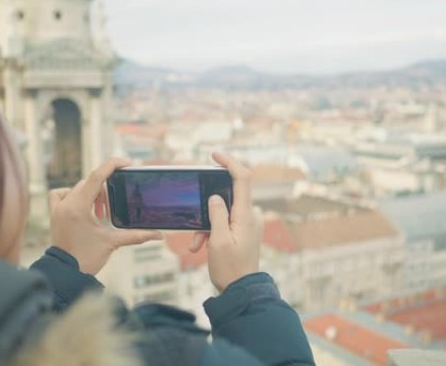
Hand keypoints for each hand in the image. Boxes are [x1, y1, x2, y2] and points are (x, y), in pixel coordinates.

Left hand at [49, 158, 162, 274]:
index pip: (96, 176)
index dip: (112, 165)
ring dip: (92, 194)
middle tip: (113, 207)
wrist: (65, 273)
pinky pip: (61, 194)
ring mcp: (58, 208)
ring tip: (101, 212)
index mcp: (78, 207)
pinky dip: (73, 195)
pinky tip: (83, 207)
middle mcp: (66, 204)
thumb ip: (136, 236)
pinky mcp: (54, 214)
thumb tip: (159, 235)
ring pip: (77, 188)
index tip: (126, 163)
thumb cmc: (86, 259)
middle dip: (105, 189)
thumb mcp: (112, 242)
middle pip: (89, 182)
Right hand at [190, 152, 262, 291]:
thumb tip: (215, 196)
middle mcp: (249, 216)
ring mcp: (246, 224)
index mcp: (246, 215)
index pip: (243, 178)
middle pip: (226, 197)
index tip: (214, 155)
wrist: (240, 291)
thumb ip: (216, 214)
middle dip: (206, 209)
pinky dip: (210, 232)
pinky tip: (201, 247)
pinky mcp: (242, 232)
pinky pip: (224, 223)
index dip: (230, 162)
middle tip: (196, 229)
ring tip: (196, 244)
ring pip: (221, 213)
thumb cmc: (230, 268)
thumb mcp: (217, 240)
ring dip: (205, 225)